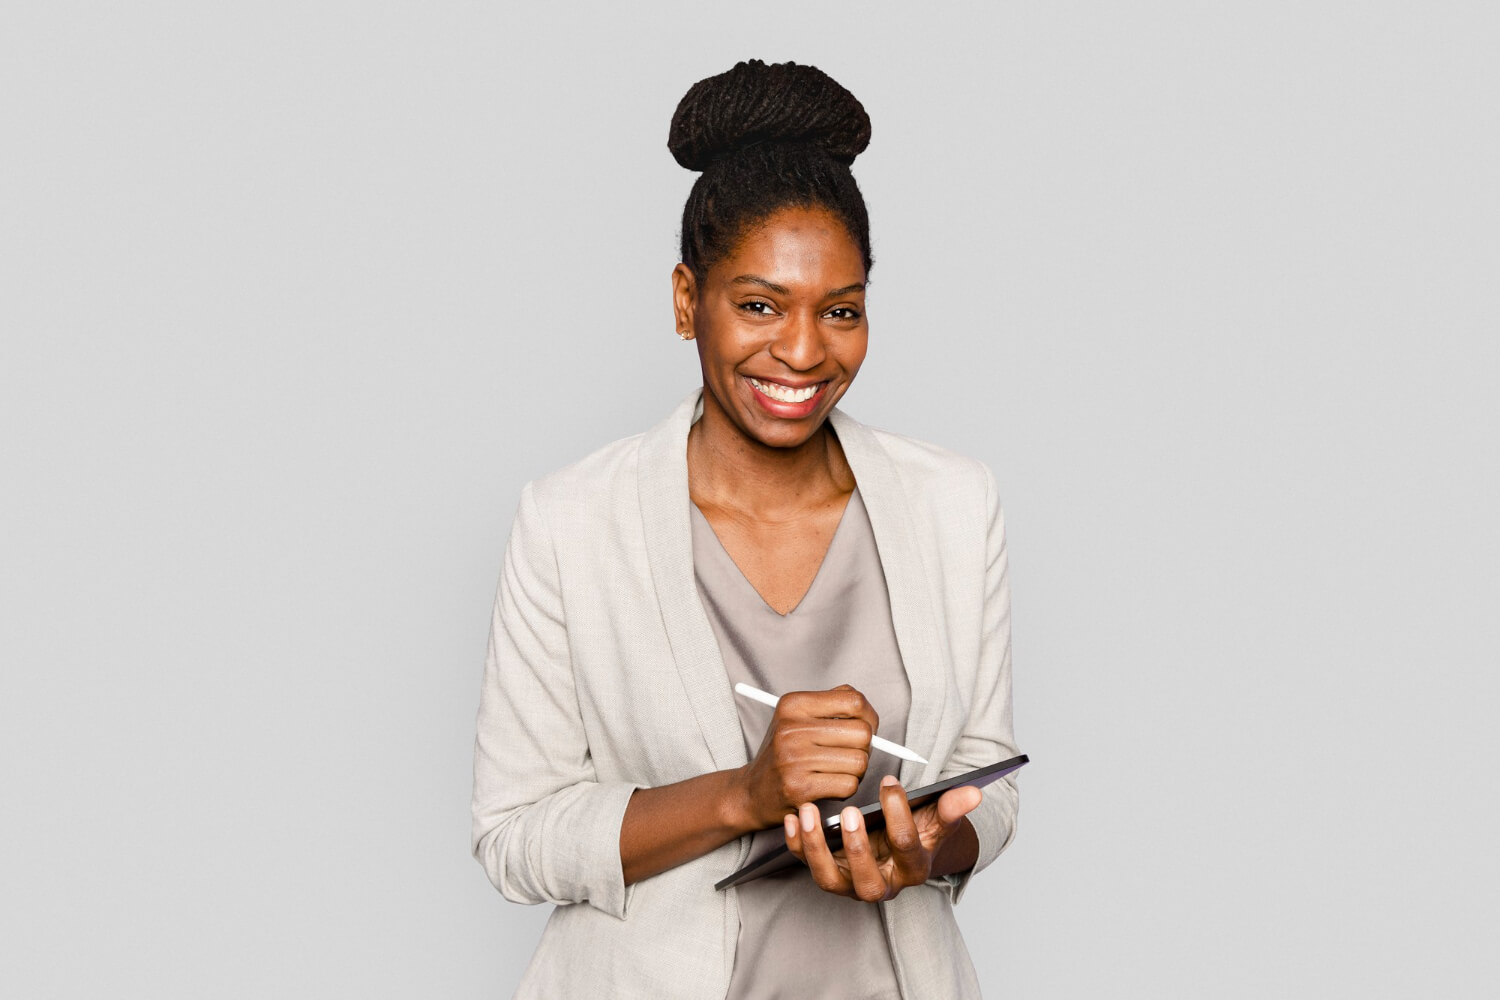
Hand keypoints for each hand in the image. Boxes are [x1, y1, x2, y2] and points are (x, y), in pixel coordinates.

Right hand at [734, 685, 878, 831]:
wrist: (752, 792)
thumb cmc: (783, 754)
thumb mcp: (797, 718)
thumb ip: (832, 705)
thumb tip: (868, 712)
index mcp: (793, 704)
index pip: (854, 701)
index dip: (869, 716)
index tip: (866, 727)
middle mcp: (791, 728)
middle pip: (862, 733)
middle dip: (865, 747)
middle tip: (851, 753)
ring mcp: (794, 758)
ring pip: (859, 762)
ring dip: (856, 771)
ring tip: (837, 771)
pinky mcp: (799, 787)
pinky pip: (849, 785)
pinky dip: (846, 788)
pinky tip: (830, 785)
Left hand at [783, 775, 981, 901]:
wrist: (894, 848)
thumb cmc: (915, 831)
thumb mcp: (934, 820)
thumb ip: (950, 807)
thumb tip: (974, 792)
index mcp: (912, 870)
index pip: (907, 847)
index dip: (899, 814)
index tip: (890, 782)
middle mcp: (881, 884)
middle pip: (868, 882)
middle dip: (858, 849)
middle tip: (850, 812)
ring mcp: (850, 884)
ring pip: (829, 880)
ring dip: (816, 848)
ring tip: (807, 812)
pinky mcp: (827, 873)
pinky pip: (805, 864)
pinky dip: (795, 844)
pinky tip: (790, 817)